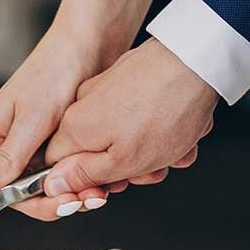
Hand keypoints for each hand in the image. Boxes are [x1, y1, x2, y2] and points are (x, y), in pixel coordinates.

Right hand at [0, 26, 117, 220]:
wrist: (91, 45)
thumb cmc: (56, 70)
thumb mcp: (33, 118)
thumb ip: (8, 156)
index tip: (18, 211)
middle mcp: (3, 141)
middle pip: (9, 192)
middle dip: (43, 202)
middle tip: (73, 201)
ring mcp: (27, 144)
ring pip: (35, 187)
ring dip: (64, 194)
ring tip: (93, 193)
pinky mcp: (50, 144)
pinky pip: (56, 175)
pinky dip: (75, 181)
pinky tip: (96, 180)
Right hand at [42, 38, 217, 198]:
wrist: (197, 59)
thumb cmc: (164, 110)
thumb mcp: (124, 162)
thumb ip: (84, 176)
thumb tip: (53, 185)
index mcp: (74, 129)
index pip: (58, 167)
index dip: (82, 183)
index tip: (107, 189)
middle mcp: (82, 107)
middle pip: (94, 155)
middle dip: (125, 169)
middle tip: (151, 170)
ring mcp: (105, 91)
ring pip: (121, 139)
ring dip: (151, 152)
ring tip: (177, 149)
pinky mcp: (127, 81)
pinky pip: (136, 118)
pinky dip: (158, 128)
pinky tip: (182, 131)